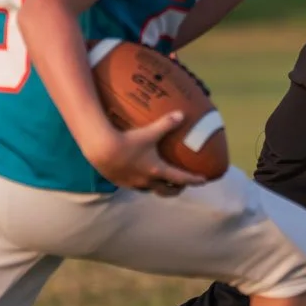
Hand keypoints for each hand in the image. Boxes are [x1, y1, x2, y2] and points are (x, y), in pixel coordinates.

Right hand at [83, 111, 204, 194]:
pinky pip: (136, 186)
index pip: (181, 178)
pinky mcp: (121, 182)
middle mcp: (147, 181)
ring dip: (159, 187)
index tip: (204, 180)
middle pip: (166, 191)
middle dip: (176, 189)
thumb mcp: (149, 132)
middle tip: (181, 185)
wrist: (101, 150)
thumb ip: (166, 124)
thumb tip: (182, 114)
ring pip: (150, 190)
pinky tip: (139, 175)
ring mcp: (133, 184)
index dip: (194, 179)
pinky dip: (142, 183)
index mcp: (157, 170)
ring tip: (161, 181)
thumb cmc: (127, 141)